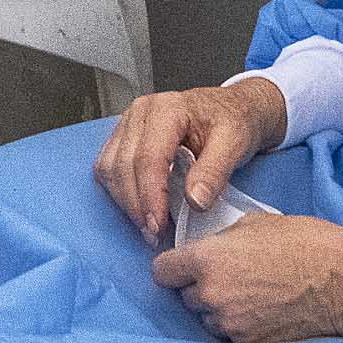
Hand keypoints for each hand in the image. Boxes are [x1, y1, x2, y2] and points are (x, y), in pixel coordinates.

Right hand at [94, 79, 287, 244]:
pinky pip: (108, 168)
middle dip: (135, 205)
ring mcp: (128, 124)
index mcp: (167, 109)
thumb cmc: (233, 121)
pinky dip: (120, 193)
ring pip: (108, 169)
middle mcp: (141, 113)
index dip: (150, 195)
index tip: (158, 225)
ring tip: (149, 226)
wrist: (234, 109)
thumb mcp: (235, 144)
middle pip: (122, 165)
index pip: (148, 158)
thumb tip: (195, 201)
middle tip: (155, 234)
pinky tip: (140, 208)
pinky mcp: (123, 137)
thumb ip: (214, 172)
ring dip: (125, 202)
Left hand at [152, 215, 342, 342]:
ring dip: (219, 310)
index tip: (182, 268)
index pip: (161, 272)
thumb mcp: (254, 225)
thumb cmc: (305, 243)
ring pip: (207, 319)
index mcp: (207, 261)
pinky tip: (262, 312)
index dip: (172, 269)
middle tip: (228, 278)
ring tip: (249, 296)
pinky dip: (240, 326)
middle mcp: (211, 295)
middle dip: (199, 288)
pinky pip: (231, 336)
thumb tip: (209, 249)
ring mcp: (230, 324)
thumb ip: (221, 240)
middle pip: (185, 297)